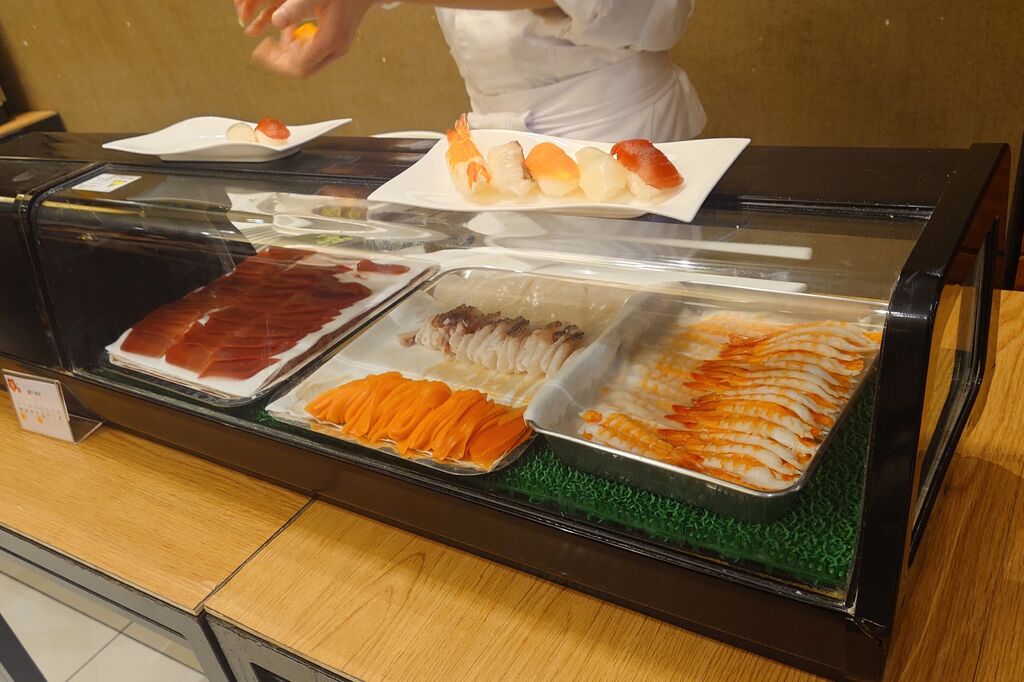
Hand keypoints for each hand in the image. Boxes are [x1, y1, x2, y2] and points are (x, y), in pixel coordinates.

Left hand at [235, 0, 376, 77]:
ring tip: (276, 35)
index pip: (298, 67)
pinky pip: (313, 54)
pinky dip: (298, 46)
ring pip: (307, 63)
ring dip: (288, 53)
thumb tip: (275, 22)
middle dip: (280, 61)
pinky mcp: (337, 44)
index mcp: (329, 42)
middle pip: (302, 69)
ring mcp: (337, 49)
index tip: (259, 50)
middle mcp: (335, 50)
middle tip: (262, 46)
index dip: (276, 62)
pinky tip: (290, 30)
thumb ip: (295, 8)